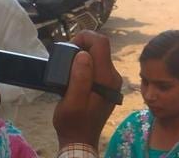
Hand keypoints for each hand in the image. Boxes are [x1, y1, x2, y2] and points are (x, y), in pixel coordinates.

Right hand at [53, 31, 121, 149]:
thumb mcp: (71, 102)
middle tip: (65, 58)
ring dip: (83, 54)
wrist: (81, 140)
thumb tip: (83, 55)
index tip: (69, 46)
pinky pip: (98, 64)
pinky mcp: (107, 83)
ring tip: (67, 66)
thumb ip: (79, 78)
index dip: (85, 37)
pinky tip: (74, 73)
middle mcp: (113, 75)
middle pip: (101, 47)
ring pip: (99, 55)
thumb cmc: (73, 123)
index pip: (101, 43)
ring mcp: (111, 79)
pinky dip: (85, 63)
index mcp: (107, 78)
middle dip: (82, 45)